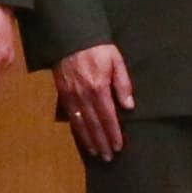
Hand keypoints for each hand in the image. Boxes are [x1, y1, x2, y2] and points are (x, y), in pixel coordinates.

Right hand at [56, 43, 135, 159]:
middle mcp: (84, 95)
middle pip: (94, 124)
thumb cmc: (97, 47)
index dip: (113, 132)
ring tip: (96, 153)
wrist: (70, 36)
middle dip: (101, 141)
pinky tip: (82, 138)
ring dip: (89, 140)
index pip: (108, 116)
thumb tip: (129, 107)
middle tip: (108, 157)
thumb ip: (123, 83)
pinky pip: (71, 116)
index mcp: (99, 87)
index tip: (118, 146)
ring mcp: (71, 95)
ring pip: (81, 123)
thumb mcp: (116, 60)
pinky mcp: (62, 93)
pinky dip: (77, 129)